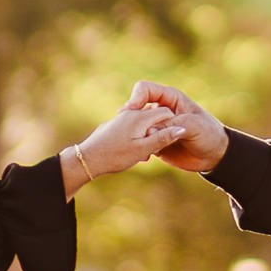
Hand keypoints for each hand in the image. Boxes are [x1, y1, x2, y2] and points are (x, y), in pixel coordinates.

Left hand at [68, 94, 188, 185]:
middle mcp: (131, 113)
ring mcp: (122, 118)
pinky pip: (134, 127)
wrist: (88, 158)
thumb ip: (162, 138)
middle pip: (155, 116)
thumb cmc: (116, 155)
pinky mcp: (116, 124)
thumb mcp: (143, 149)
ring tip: (142, 155)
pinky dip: (138, 138)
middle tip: (153, 151)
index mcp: (140, 117)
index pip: (165, 112)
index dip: (172, 125)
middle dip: (159, 132)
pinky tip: (132, 153)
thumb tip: (181, 128)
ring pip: (144, 123)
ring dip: (148, 137)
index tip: (169, 140)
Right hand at [127, 80, 228, 173]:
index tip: (130, 110)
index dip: (136, 97)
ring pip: (136, 128)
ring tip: (143, 149)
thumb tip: (149, 130)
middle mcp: (160, 110)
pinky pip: (141, 143)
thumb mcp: (194, 126)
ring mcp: (156, 127)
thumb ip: (171, 125)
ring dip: (135, 137)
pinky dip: (139, 148)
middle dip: (132, 120)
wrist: (214, 156)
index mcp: (170, 98)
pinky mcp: (155, 142)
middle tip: (134, 134)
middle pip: (137, 109)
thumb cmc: (209, 134)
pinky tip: (144, 157)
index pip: (145, 89)